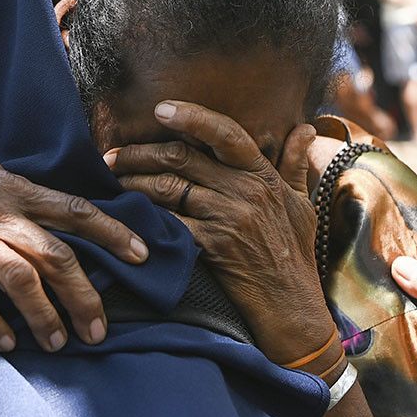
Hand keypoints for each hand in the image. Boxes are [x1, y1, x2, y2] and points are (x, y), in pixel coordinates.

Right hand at [0, 147, 148, 353]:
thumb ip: (16, 189)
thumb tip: (53, 209)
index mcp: (12, 188)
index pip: (73, 209)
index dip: (111, 232)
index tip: (141, 256)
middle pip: (55, 256)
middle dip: (83, 296)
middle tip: (98, 330)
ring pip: (19, 280)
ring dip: (43, 316)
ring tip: (57, 343)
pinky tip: (6, 343)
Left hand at [107, 101, 341, 371]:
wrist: (293, 307)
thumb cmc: (297, 256)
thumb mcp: (303, 205)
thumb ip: (296, 164)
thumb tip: (304, 127)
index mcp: (263, 175)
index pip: (225, 132)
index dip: (190, 116)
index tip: (160, 109)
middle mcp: (245, 191)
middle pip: (182, 157)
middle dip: (140, 152)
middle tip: (113, 155)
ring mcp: (228, 218)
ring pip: (168, 187)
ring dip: (134, 180)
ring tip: (112, 179)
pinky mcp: (212, 246)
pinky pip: (168, 222)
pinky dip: (143, 216)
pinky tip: (125, 214)